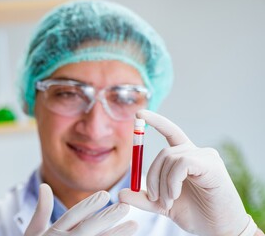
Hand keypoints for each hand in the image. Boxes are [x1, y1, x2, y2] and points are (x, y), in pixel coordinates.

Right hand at [25, 184, 136, 235]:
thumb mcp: (34, 231)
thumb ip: (42, 210)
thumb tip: (44, 186)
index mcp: (53, 232)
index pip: (73, 216)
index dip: (89, 206)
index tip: (105, 194)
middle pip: (89, 229)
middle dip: (107, 217)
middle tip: (125, 207)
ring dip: (116, 234)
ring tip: (134, 225)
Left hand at [119, 110, 255, 235]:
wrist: (219, 228)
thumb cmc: (195, 213)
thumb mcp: (163, 204)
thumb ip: (144, 198)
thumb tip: (120, 194)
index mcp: (184, 157)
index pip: (170, 131)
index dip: (155, 121)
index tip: (139, 114)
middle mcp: (195, 152)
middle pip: (163, 152)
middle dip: (152, 176)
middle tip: (155, 199)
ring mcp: (205, 156)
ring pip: (170, 157)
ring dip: (163, 183)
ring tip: (167, 202)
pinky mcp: (211, 164)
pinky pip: (182, 163)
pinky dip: (173, 181)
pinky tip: (175, 195)